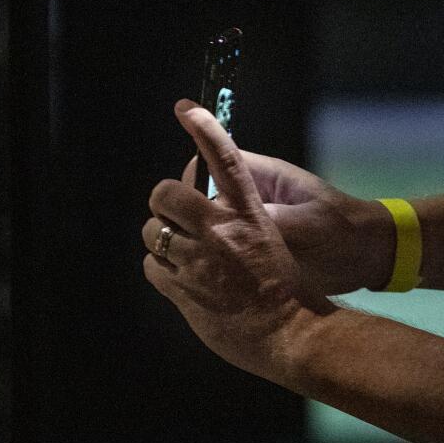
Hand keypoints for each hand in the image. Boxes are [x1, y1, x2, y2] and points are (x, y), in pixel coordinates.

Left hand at [143, 101, 332, 384]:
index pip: (225, 158)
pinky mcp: (184, 289)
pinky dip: (161, 268)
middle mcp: (221, 231)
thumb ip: (242, 217)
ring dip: (161, 239)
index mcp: (250, 213)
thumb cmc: (287, 288)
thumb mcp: (274, 239)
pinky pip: (152, 266)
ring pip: (154, 232)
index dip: (204, 128)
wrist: (290, 334)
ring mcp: (200, 261)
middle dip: (164, 201)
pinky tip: (179, 278)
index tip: (187, 108)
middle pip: (167, 194)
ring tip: (180, 253)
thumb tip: (212, 200)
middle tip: (174, 215)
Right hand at [200, 149, 394, 297]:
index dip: (191, 184)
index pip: (208, 165)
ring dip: (199, 240)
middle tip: (188, 241)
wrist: (373, 255)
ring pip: (209, 224)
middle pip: (200, 196)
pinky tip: (209, 276)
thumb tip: (230, 227)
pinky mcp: (257, 247)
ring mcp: (253, 222)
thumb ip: (270, 222)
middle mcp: (252, 196)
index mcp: (261, 177)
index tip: (188, 209)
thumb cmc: (345, 230)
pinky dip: (213, 259)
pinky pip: (222, 247)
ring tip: (195, 262)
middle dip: (188, 216)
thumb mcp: (308, 224)